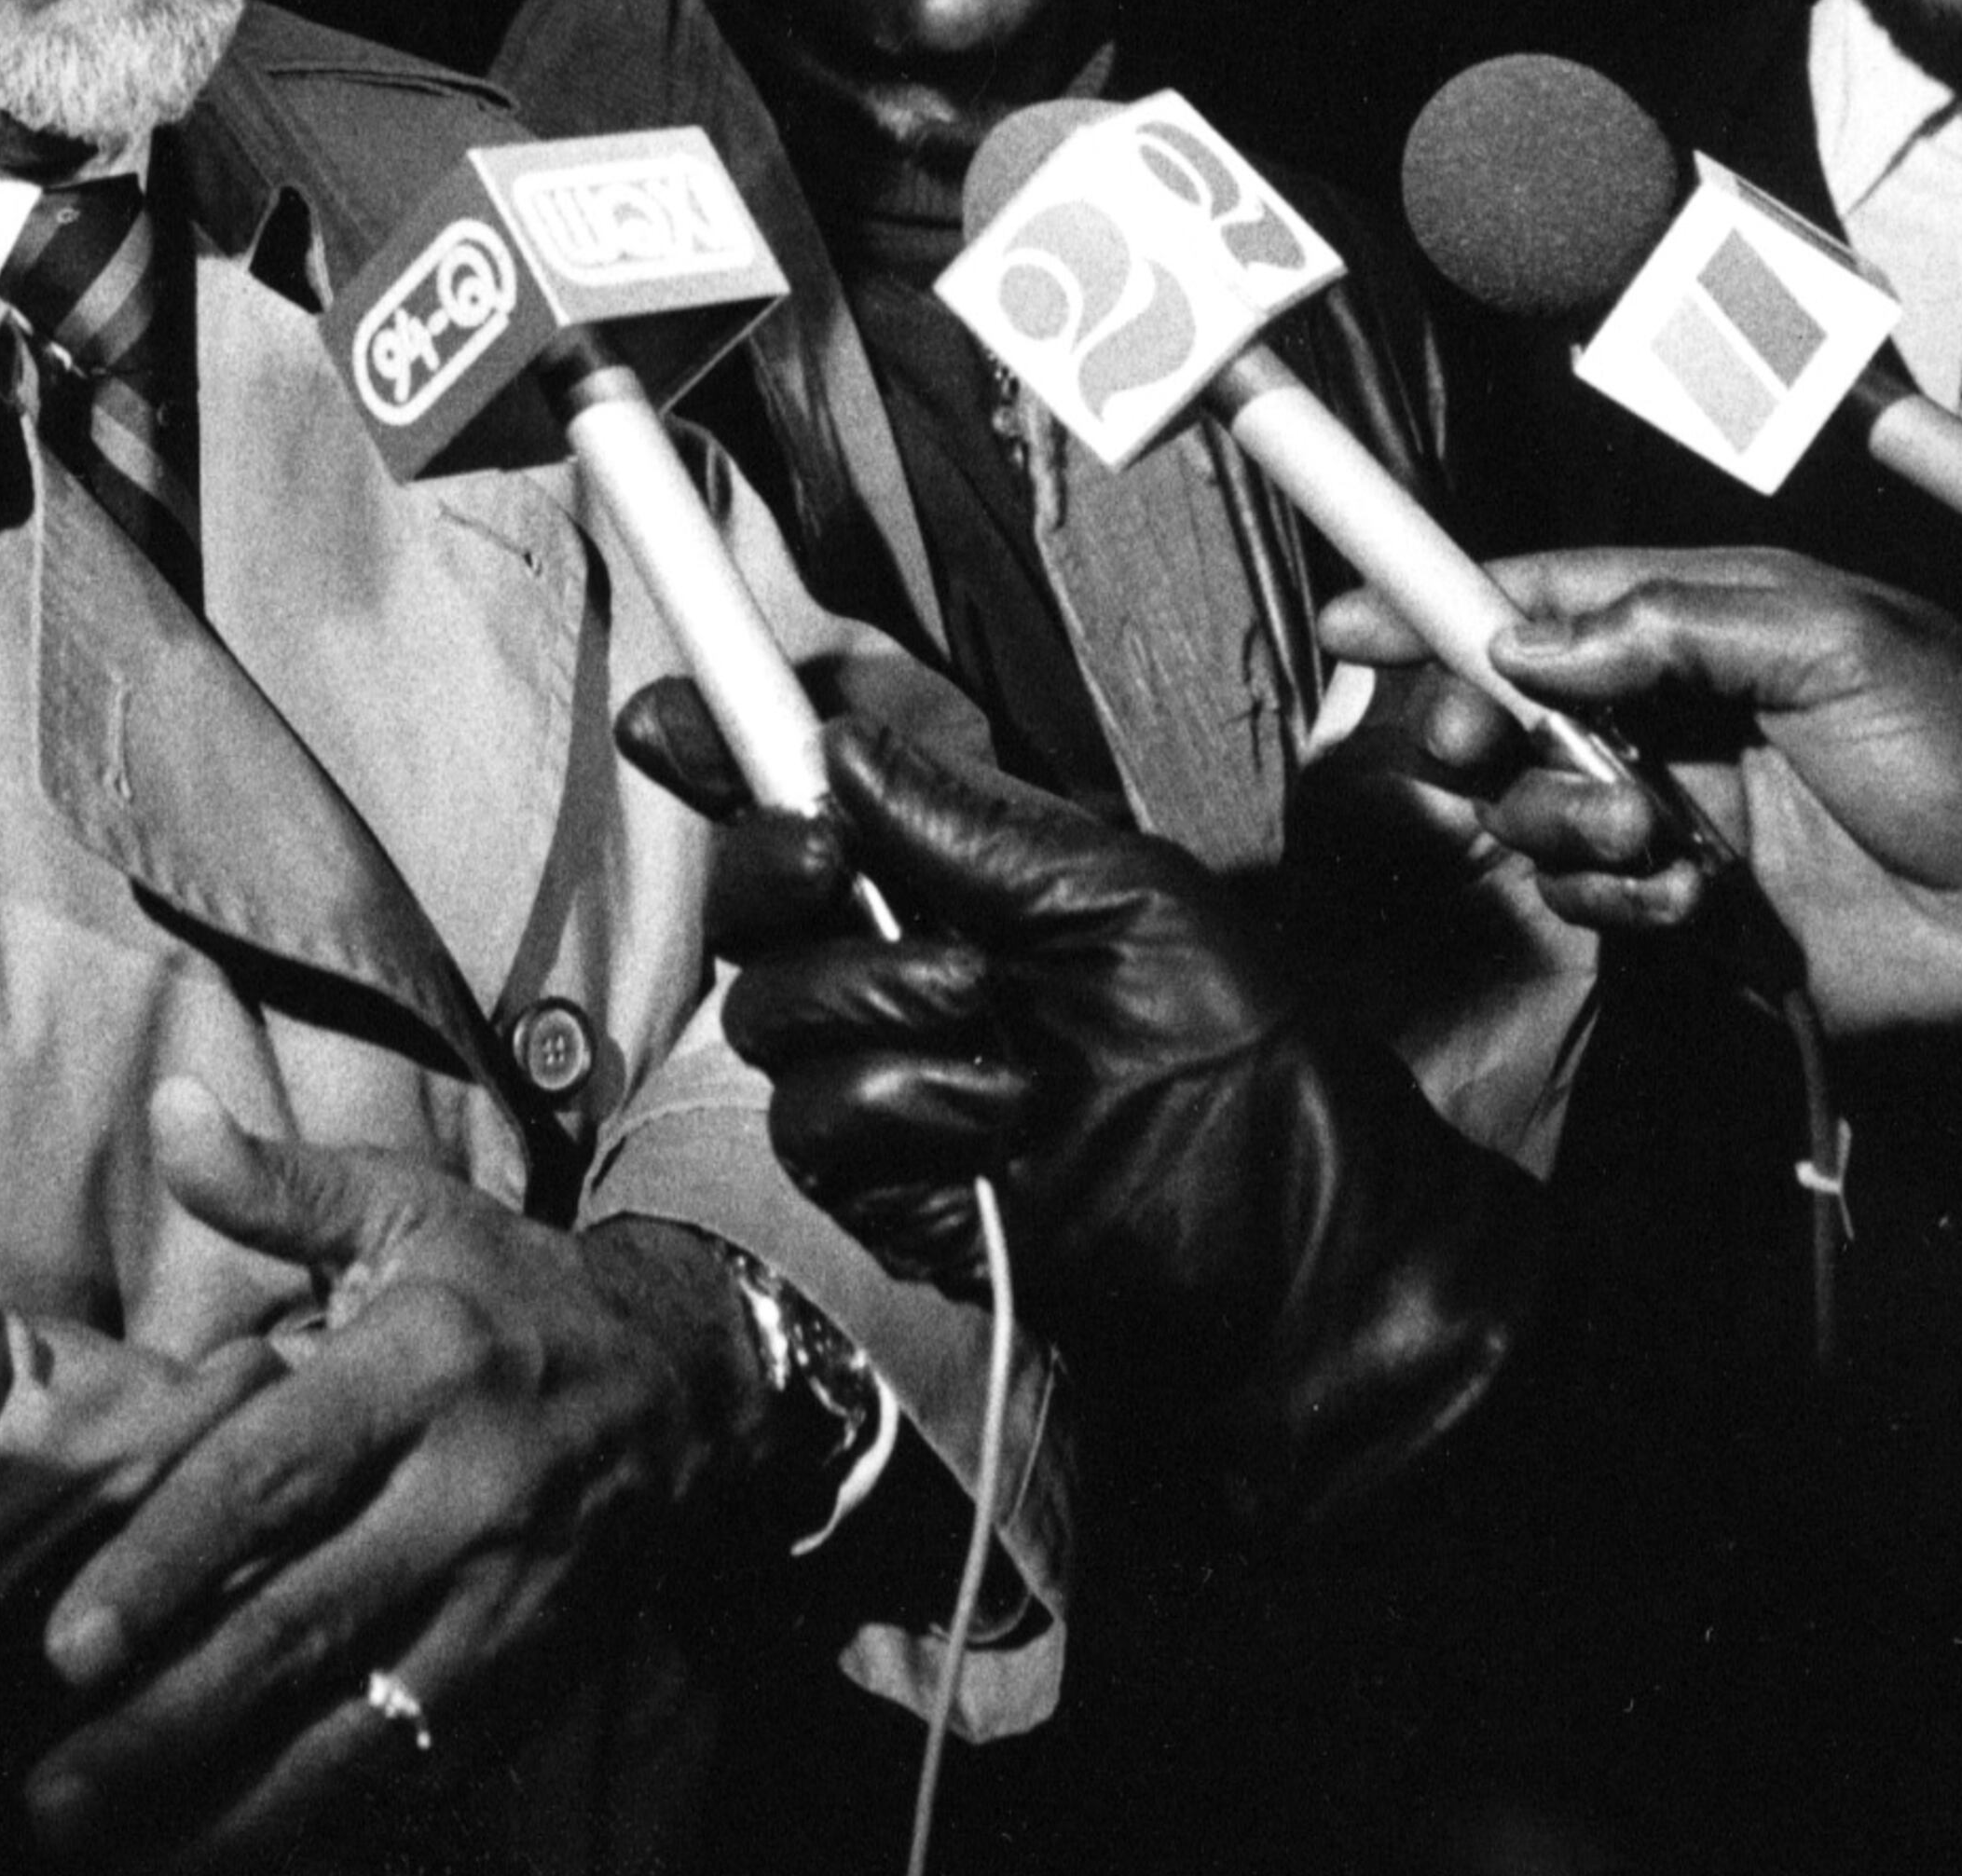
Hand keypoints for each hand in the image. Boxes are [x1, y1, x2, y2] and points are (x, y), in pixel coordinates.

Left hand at [24, 1080, 760, 1867]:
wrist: (687, 1383)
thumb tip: (167, 1113)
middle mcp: (469, 1491)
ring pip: (357, 1729)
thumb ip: (279, 1186)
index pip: (279, 1473)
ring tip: (109, 1846)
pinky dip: (316, 1821)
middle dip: (168, 1719)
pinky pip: (415, 1768)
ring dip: (228, 1805)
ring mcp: (509, 1601)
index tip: (66, 1643)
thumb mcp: (408, 1211)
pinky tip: (220, 1848)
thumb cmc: (505, 1289)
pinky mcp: (533, 1677)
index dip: (171, 1560)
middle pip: (302, 1623)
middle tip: (46, 1794)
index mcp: (423, 1363)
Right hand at [624, 673, 1278, 1307]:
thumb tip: (837, 748)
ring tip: (984, 1006)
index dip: (727, 751)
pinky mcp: (884, 1189)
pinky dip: (898, 1099)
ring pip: (767, 1006)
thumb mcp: (1122, 895)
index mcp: (959, 879)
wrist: (1297, 1242)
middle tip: (830, 857)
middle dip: (768, 860)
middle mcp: (900, 968)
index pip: (814, 801)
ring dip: (867, 989)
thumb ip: (971, 828)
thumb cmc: (1248, 1058)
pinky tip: (992, 1115)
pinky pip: (815, 1118)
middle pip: (750, 898)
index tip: (664, 718)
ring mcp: (882, 1082)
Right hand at [1323, 548, 1961, 1182]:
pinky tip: (1698, 895)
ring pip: (1536, 803)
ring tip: (1656, 830)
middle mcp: (1675, 707)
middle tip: (1482, 748)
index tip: (1356, 621)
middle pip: (1510, 698)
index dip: (1443, 597)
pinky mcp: (1687, 905)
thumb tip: (1530, 638)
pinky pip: (1590, 895)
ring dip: (1567, 816)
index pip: (1546, 591)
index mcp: (1706, 619)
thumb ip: (1671, 622)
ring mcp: (1676, 806)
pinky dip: (1623, 895)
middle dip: (1479, 721)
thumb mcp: (1833, 640)